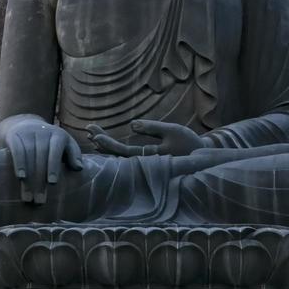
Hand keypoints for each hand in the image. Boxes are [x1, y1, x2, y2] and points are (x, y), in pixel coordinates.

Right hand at [0, 117, 82, 203]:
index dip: (53, 166)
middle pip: (42, 157)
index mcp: (59, 135)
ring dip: (29, 179)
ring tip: (28, 197)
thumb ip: (73, 155)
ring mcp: (28, 133)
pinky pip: (17, 151)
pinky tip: (20, 178)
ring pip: (29, 157)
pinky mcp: (15, 136)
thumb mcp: (65, 144)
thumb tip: (79, 168)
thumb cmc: (50, 141)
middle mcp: (43, 132)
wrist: (26, 124)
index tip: (52, 183)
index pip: (56, 151)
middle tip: (39, 201)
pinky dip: (19, 164)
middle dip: (40, 180)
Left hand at [87, 120, 203, 157]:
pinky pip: (125, 155)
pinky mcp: (145, 159)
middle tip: (87, 129)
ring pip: (119, 156)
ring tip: (92, 134)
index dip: (108, 144)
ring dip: (105, 145)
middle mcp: (144, 162)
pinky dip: (113, 148)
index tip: (95, 135)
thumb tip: (131, 125)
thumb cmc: (188, 143)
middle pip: (117, 155)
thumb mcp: (172, 131)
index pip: (123, 152)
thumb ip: (152, 128)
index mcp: (149, 158)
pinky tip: (104, 142)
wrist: (201, 156)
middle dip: (102, 141)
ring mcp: (144, 161)